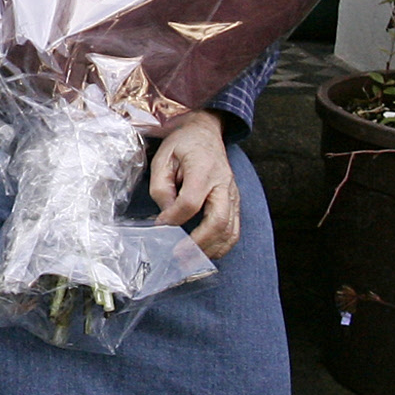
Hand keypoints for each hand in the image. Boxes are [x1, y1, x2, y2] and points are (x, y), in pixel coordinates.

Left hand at [150, 112, 239, 258]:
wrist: (206, 133)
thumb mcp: (163, 157)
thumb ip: (161, 187)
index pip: (190, 201)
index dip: (174, 218)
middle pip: (218, 221)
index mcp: (203, 169)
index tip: (159, 225)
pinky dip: (221, 246)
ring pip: (230, 230)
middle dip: (198, 244)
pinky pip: (234, 230)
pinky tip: (205, 253)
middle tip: (178, 257)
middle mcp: (222, 183)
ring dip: (210, 250)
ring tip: (190, 262)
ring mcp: (232, 194)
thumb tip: (166, 217)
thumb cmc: (182, 145)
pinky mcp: (235, 203)